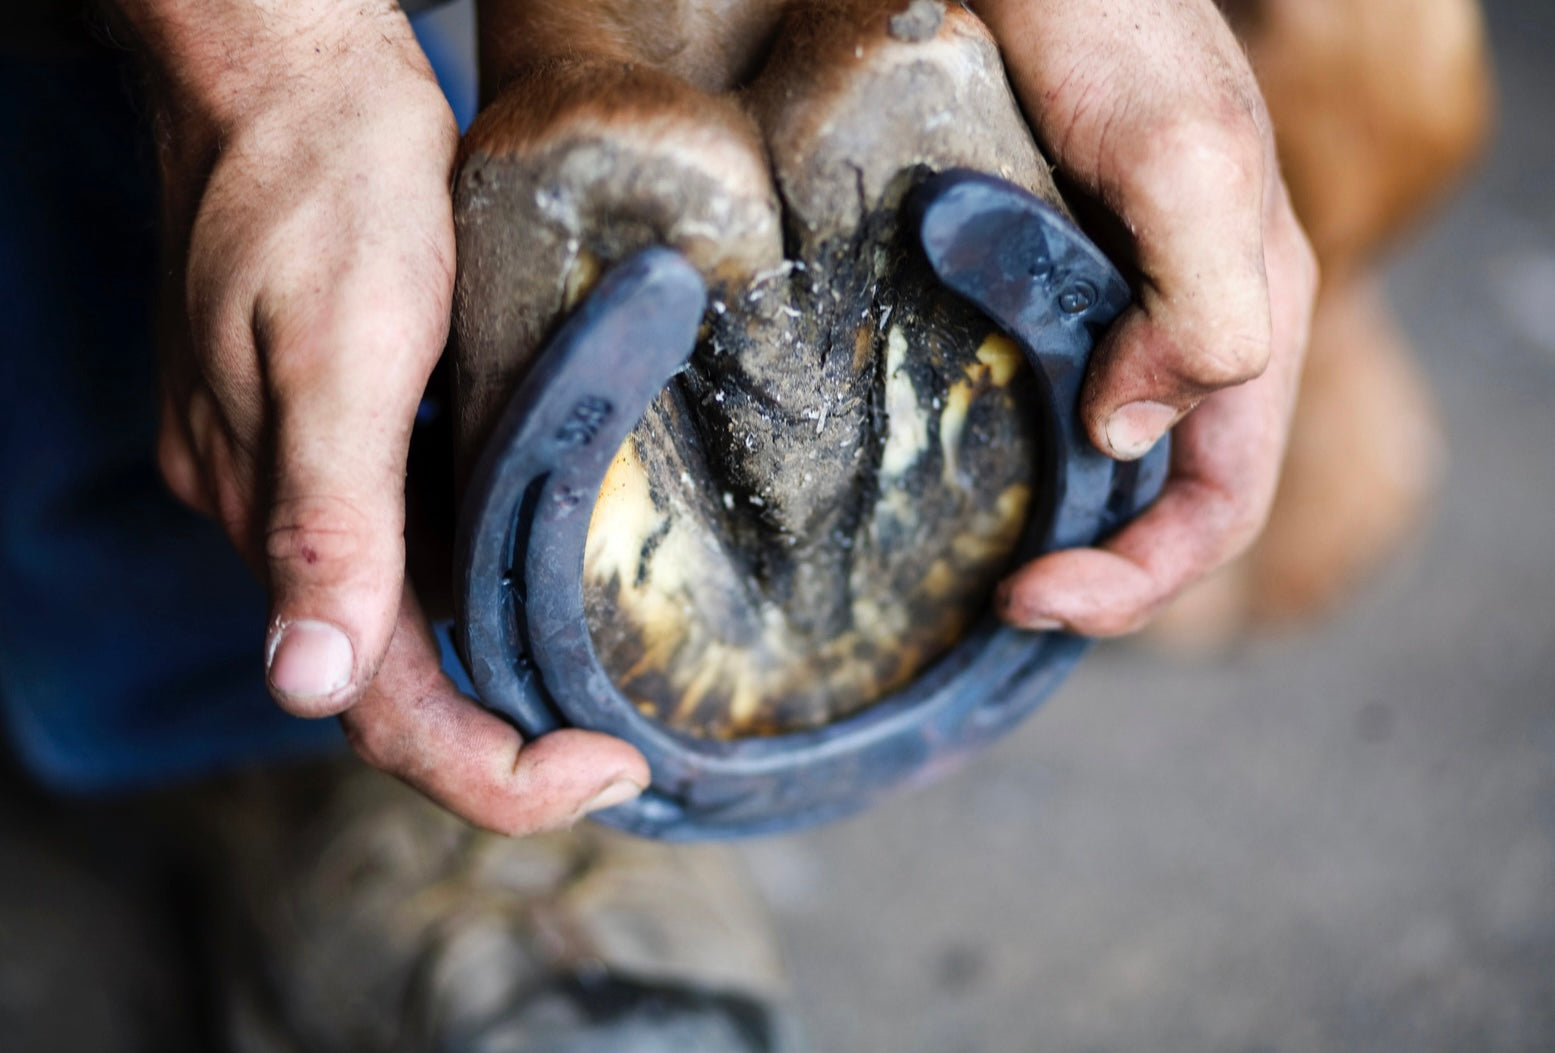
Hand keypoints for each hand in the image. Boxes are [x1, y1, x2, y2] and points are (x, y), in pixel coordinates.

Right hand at [121, 0, 647, 830]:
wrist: (285, 69)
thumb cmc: (317, 187)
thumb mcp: (337, 354)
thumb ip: (322, 525)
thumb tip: (307, 686)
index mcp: (277, 521)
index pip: (383, 713)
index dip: (496, 776)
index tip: (613, 768)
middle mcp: (281, 519)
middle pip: (397, 685)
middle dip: (511, 739)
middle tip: (627, 745)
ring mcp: (304, 474)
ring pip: (405, 616)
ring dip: (498, 667)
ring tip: (609, 682)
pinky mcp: (336, 429)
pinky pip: (410, 538)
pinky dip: (480, 576)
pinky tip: (548, 558)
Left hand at [974, 0, 1319, 633]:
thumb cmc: (1113, 24)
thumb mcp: (1181, 159)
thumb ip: (1199, 303)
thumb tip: (1125, 435)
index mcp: (1247, 315)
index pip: (1224, 499)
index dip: (1144, 576)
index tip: (1033, 597)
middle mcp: (1190, 324)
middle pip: (1169, 498)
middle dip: (1101, 572)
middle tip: (1002, 599)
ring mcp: (1120, 305)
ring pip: (1111, 458)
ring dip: (1061, 526)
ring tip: (980, 564)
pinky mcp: (1051, 279)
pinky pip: (1054, 394)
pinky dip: (1020, 453)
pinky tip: (958, 464)